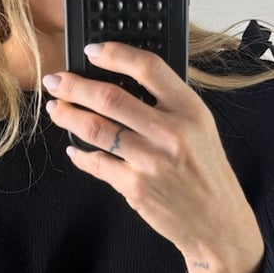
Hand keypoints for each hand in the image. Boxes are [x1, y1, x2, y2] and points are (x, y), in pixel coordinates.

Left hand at [43, 41, 264, 272]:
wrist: (217, 222)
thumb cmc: (206, 172)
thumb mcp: (201, 128)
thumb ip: (169, 103)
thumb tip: (121, 80)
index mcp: (190, 110)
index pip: (148, 68)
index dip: (114, 53)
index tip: (92, 50)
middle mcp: (171, 133)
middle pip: (109, 97)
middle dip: (74, 85)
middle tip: (56, 81)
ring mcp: (151, 161)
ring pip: (95, 128)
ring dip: (67, 115)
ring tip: (56, 109)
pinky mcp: (135, 187)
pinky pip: (96, 162)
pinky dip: (79, 154)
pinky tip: (74, 148)